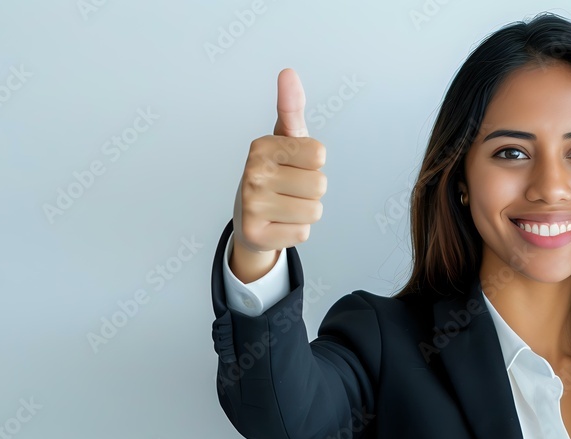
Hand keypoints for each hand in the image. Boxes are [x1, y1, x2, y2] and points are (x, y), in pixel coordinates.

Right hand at [231, 68, 326, 273]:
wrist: (249, 218)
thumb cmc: (274, 173)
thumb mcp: (285, 139)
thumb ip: (291, 107)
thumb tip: (288, 73)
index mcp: (261, 147)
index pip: (319, 154)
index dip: (312, 162)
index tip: (292, 164)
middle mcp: (252, 173)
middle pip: (320, 184)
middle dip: (311, 189)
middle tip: (288, 189)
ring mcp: (251, 205)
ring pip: (314, 210)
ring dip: (305, 211)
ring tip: (284, 206)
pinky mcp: (256, 234)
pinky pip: (303, 232)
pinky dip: (295, 230)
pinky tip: (278, 223)